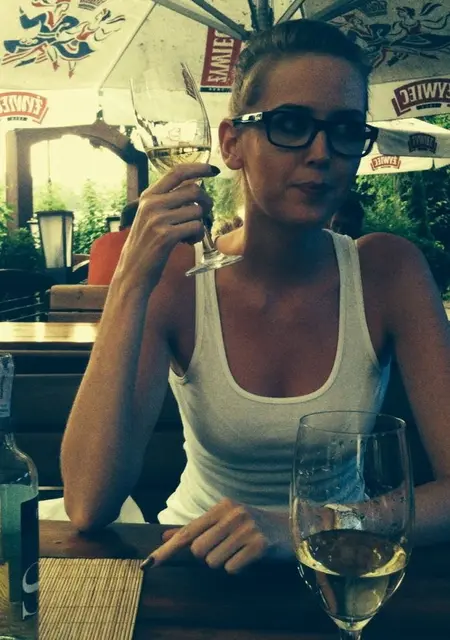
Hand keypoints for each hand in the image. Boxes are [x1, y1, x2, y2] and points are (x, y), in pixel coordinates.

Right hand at [112, 163, 216, 290]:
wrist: (132, 272)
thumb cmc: (146, 245)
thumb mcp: (150, 217)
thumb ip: (167, 201)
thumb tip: (196, 187)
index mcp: (148, 196)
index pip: (176, 172)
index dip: (198, 168)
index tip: (212, 170)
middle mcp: (152, 204)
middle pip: (193, 190)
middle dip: (206, 202)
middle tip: (205, 213)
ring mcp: (158, 219)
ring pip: (197, 210)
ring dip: (201, 223)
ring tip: (191, 234)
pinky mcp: (166, 236)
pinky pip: (196, 227)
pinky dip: (198, 236)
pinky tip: (189, 242)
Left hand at [145, 498, 291, 573]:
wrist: (291, 529)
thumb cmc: (252, 526)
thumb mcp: (224, 521)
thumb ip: (195, 529)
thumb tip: (165, 537)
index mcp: (221, 507)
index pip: (188, 532)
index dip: (167, 550)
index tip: (148, 564)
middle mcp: (232, 514)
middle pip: (198, 550)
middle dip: (208, 556)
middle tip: (226, 548)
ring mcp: (246, 528)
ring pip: (214, 562)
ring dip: (224, 562)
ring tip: (239, 551)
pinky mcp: (259, 544)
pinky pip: (232, 568)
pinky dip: (238, 568)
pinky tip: (249, 557)